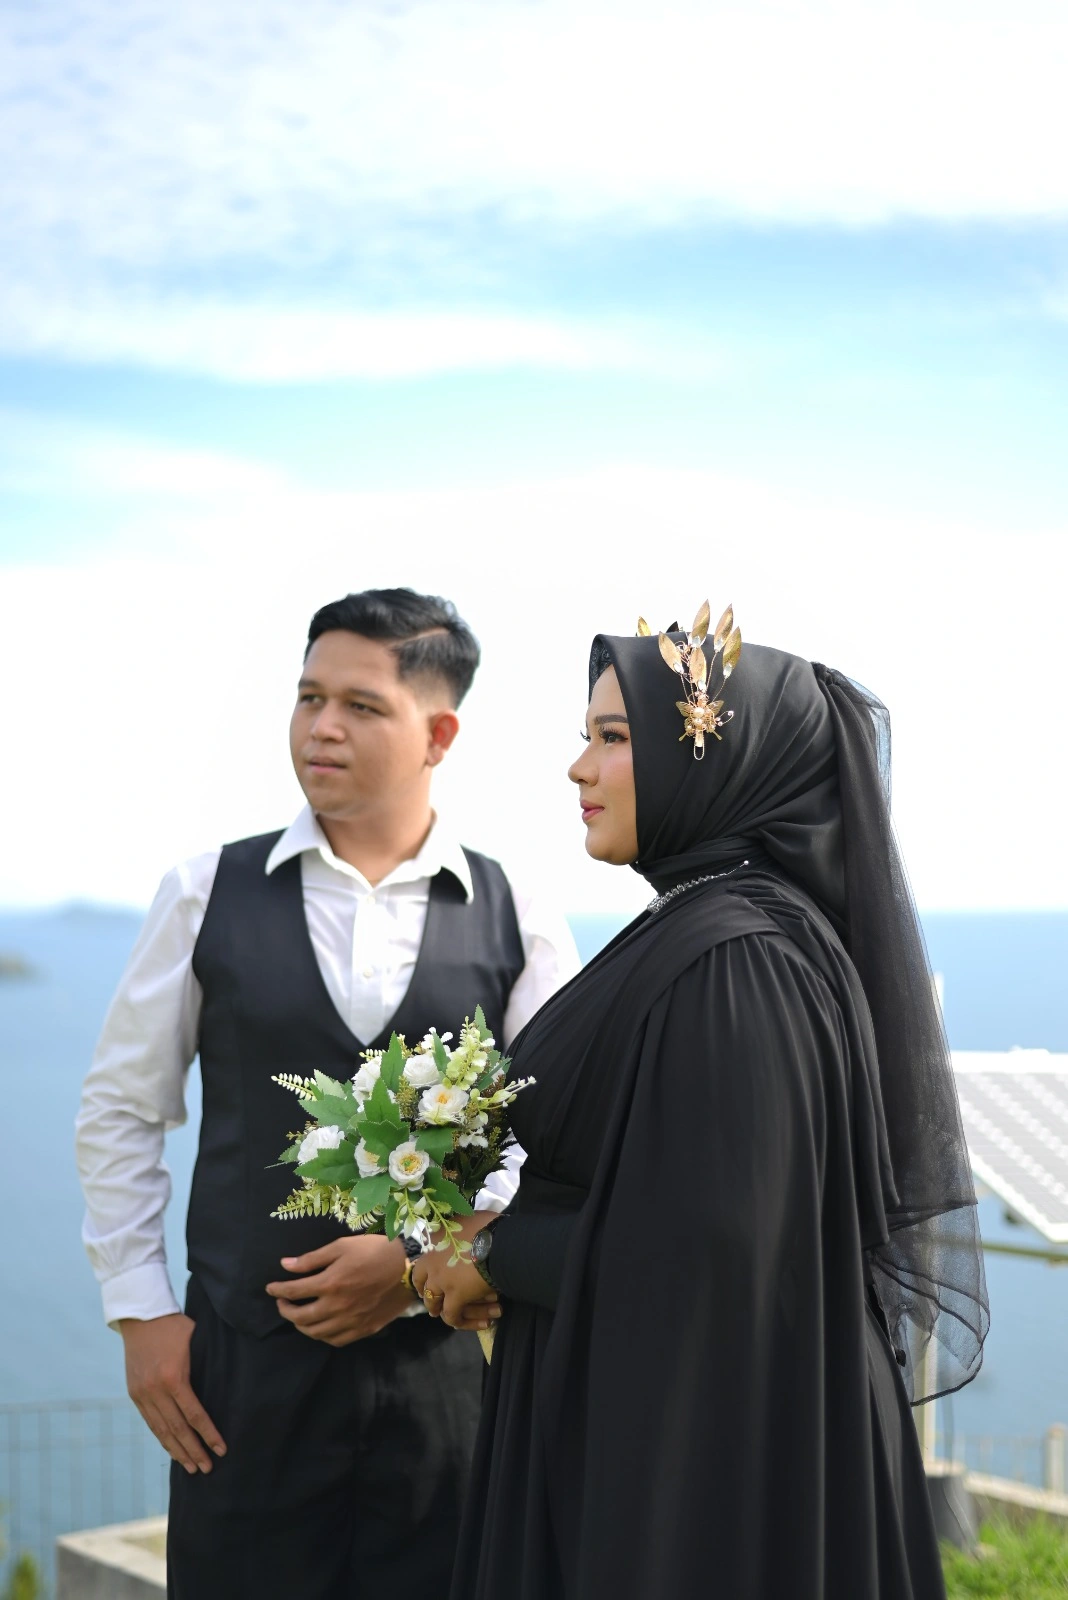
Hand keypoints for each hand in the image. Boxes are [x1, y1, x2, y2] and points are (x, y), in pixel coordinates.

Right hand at [120, 1313, 225, 1475]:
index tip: (221, 1449)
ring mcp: (143, 1394)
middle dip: (194, 1451)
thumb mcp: (196, 1341)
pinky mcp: (135, 1395)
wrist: (140, 1317)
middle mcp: (156, 1390)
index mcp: (174, 1377)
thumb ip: (206, 1364)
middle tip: (208, 1469)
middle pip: (178, 1429)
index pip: (194, 1415)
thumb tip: (228, 1384)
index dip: (208, 1434)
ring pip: (162, 1430)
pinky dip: (163, 1438)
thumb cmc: (175, 1326)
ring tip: (191, 1467)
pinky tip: (173, 1449)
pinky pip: (151, 1423)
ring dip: (178, 1451)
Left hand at [265, 1235, 412, 1345]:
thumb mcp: (341, 1246)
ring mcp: (349, 1322)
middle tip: (282, 1302)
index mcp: (329, 1283)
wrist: (408, 1267)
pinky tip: (320, 1327)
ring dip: (301, 1325)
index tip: (270, 1288)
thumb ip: (312, 1259)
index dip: (277, 1290)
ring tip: (298, 1315)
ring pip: (315, 1333)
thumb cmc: (374, 1251)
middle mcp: (336, 1307)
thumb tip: (285, 1265)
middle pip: (300, 1317)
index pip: (293, 1291)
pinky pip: (335, 1340)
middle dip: (285, 1310)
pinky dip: (322, 1336)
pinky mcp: (362, 1330)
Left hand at [413, 1213, 502, 1331]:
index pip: (421, 1262)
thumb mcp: (467, 1218)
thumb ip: (458, 1225)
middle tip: (435, 1303)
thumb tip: (461, 1225)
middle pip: (421, 1284)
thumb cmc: (489, 1226)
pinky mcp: (455, 1297)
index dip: (425, 1275)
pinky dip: (462, 1321)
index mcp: (435, 1242)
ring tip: (448, 1315)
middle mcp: (432, 1262)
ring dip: (440, 1310)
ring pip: (433, 1303)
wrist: (500, 1241)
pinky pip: (452, 1316)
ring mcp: (441, 1281)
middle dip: (427, 1295)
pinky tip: (475, 1321)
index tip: (430, 1280)